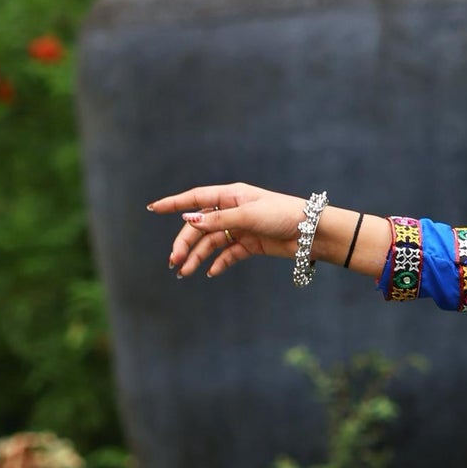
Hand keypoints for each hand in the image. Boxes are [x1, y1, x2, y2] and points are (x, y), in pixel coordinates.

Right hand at [151, 181, 311, 277]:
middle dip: (185, 243)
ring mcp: (241, 227)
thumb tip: (188, 220)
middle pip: (200, 226)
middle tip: (174, 261)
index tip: (152, 208)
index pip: (196, 198)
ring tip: (185, 272)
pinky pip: (228, 254)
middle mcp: (233, 210)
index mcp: (232, 195)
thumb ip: (218, 220)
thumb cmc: (284, 215)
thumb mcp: (248, 215)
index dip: (174, 203)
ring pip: (212, 242)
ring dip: (198, 257)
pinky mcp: (251, 244)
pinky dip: (218, 263)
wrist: (314, 233)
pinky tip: (210, 273)